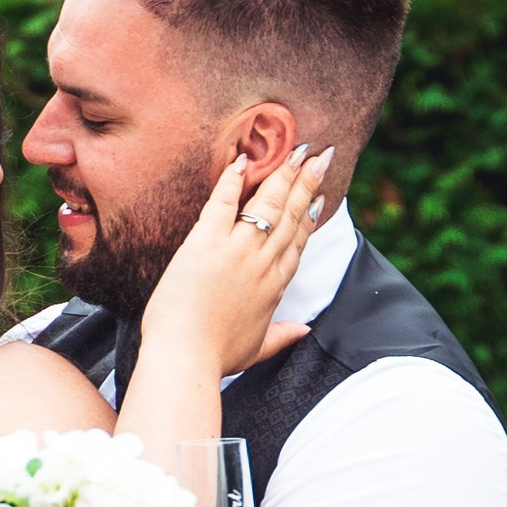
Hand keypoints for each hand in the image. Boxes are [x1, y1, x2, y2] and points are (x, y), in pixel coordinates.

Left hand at [139, 144, 333, 378]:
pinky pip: (223, 200)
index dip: (311, 215)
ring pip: (268, 202)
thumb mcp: (256, 349)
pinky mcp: (206, 241)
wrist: (186, 356)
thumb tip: (304, 331)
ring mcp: (237, 249)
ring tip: (297, 149)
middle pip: (291, 214)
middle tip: (321, 156)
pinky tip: (242, 158)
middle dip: (307, 181)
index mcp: (275, 285)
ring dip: (284, 173)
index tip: (320, 195)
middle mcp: (262, 262)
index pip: (298, 241)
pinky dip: (232, 178)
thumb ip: (282, 336)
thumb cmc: (216, 356)